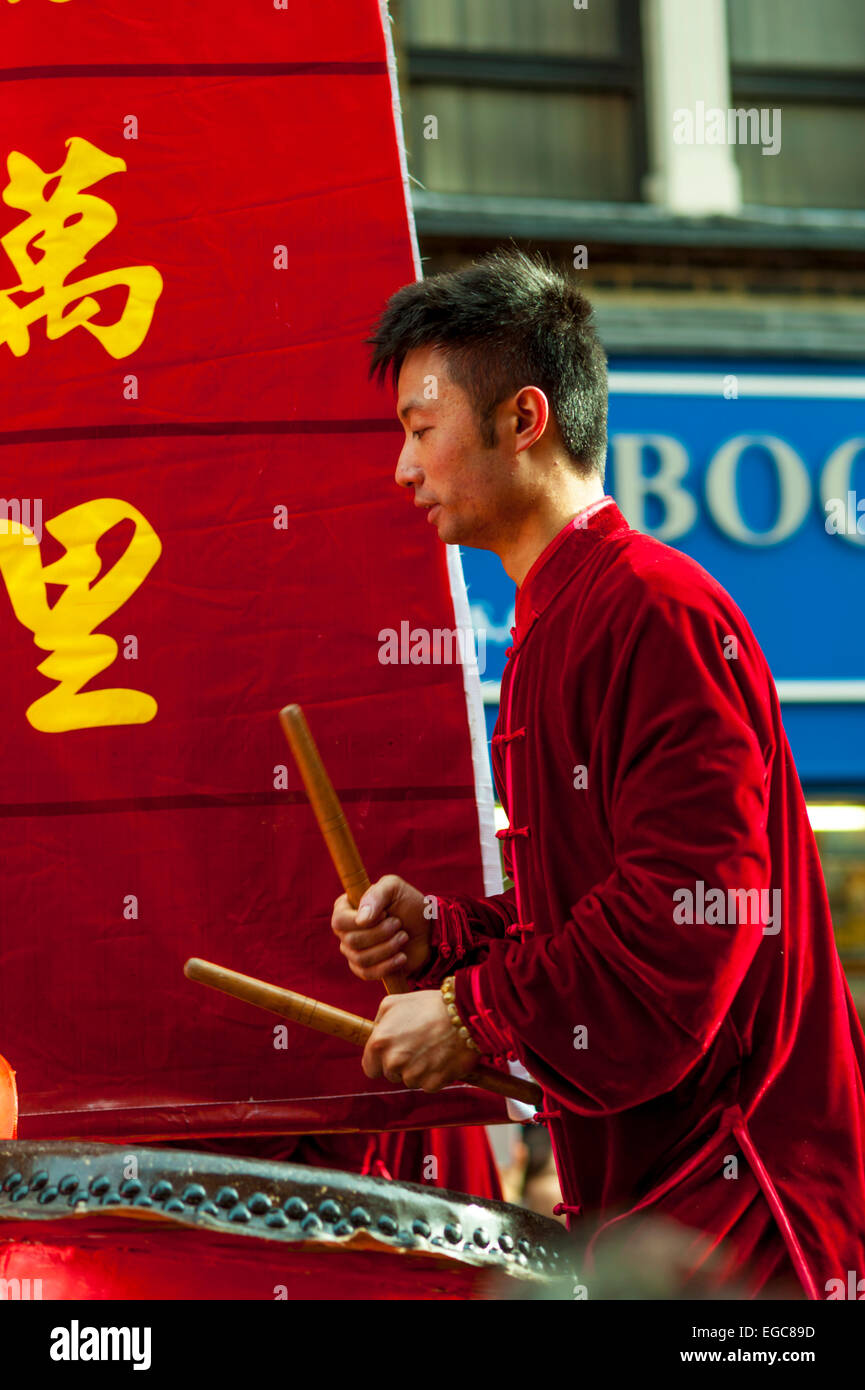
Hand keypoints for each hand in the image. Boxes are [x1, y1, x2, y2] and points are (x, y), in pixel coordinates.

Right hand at [331, 874, 431, 981]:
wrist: (428, 930)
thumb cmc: (409, 904)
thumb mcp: (395, 888)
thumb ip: (376, 895)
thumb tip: (360, 920)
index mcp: (346, 907)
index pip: (340, 920)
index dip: (362, 921)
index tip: (385, 914)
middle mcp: (345, 930)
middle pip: (352, 940)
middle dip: (382, 933)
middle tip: (399, 924)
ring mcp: (353, 951)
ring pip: (361, 958)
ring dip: (388, 948)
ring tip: (404, 937)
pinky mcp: (364, 969)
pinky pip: (367, 973)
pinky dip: (388, 966)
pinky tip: (402, 956)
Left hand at [362, 990, 477, 1091]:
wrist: (463, 1013)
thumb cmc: (428, 1005)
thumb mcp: (393, 1003)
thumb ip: (379, 1022)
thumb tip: (375, 1034)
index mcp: (379, 1043)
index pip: (369, 1068)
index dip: (380, 1062)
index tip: (392, 1054)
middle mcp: (393, 1062)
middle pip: (391, 1075)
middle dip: (401, 1064)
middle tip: (417, 1045)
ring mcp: (413, 1074)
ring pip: (410, 1081)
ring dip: (418, 1070)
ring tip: (432, 1048)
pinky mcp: (432, 1083)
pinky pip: (428, 1085)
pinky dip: (434, 1075)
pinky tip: (441, 1056)